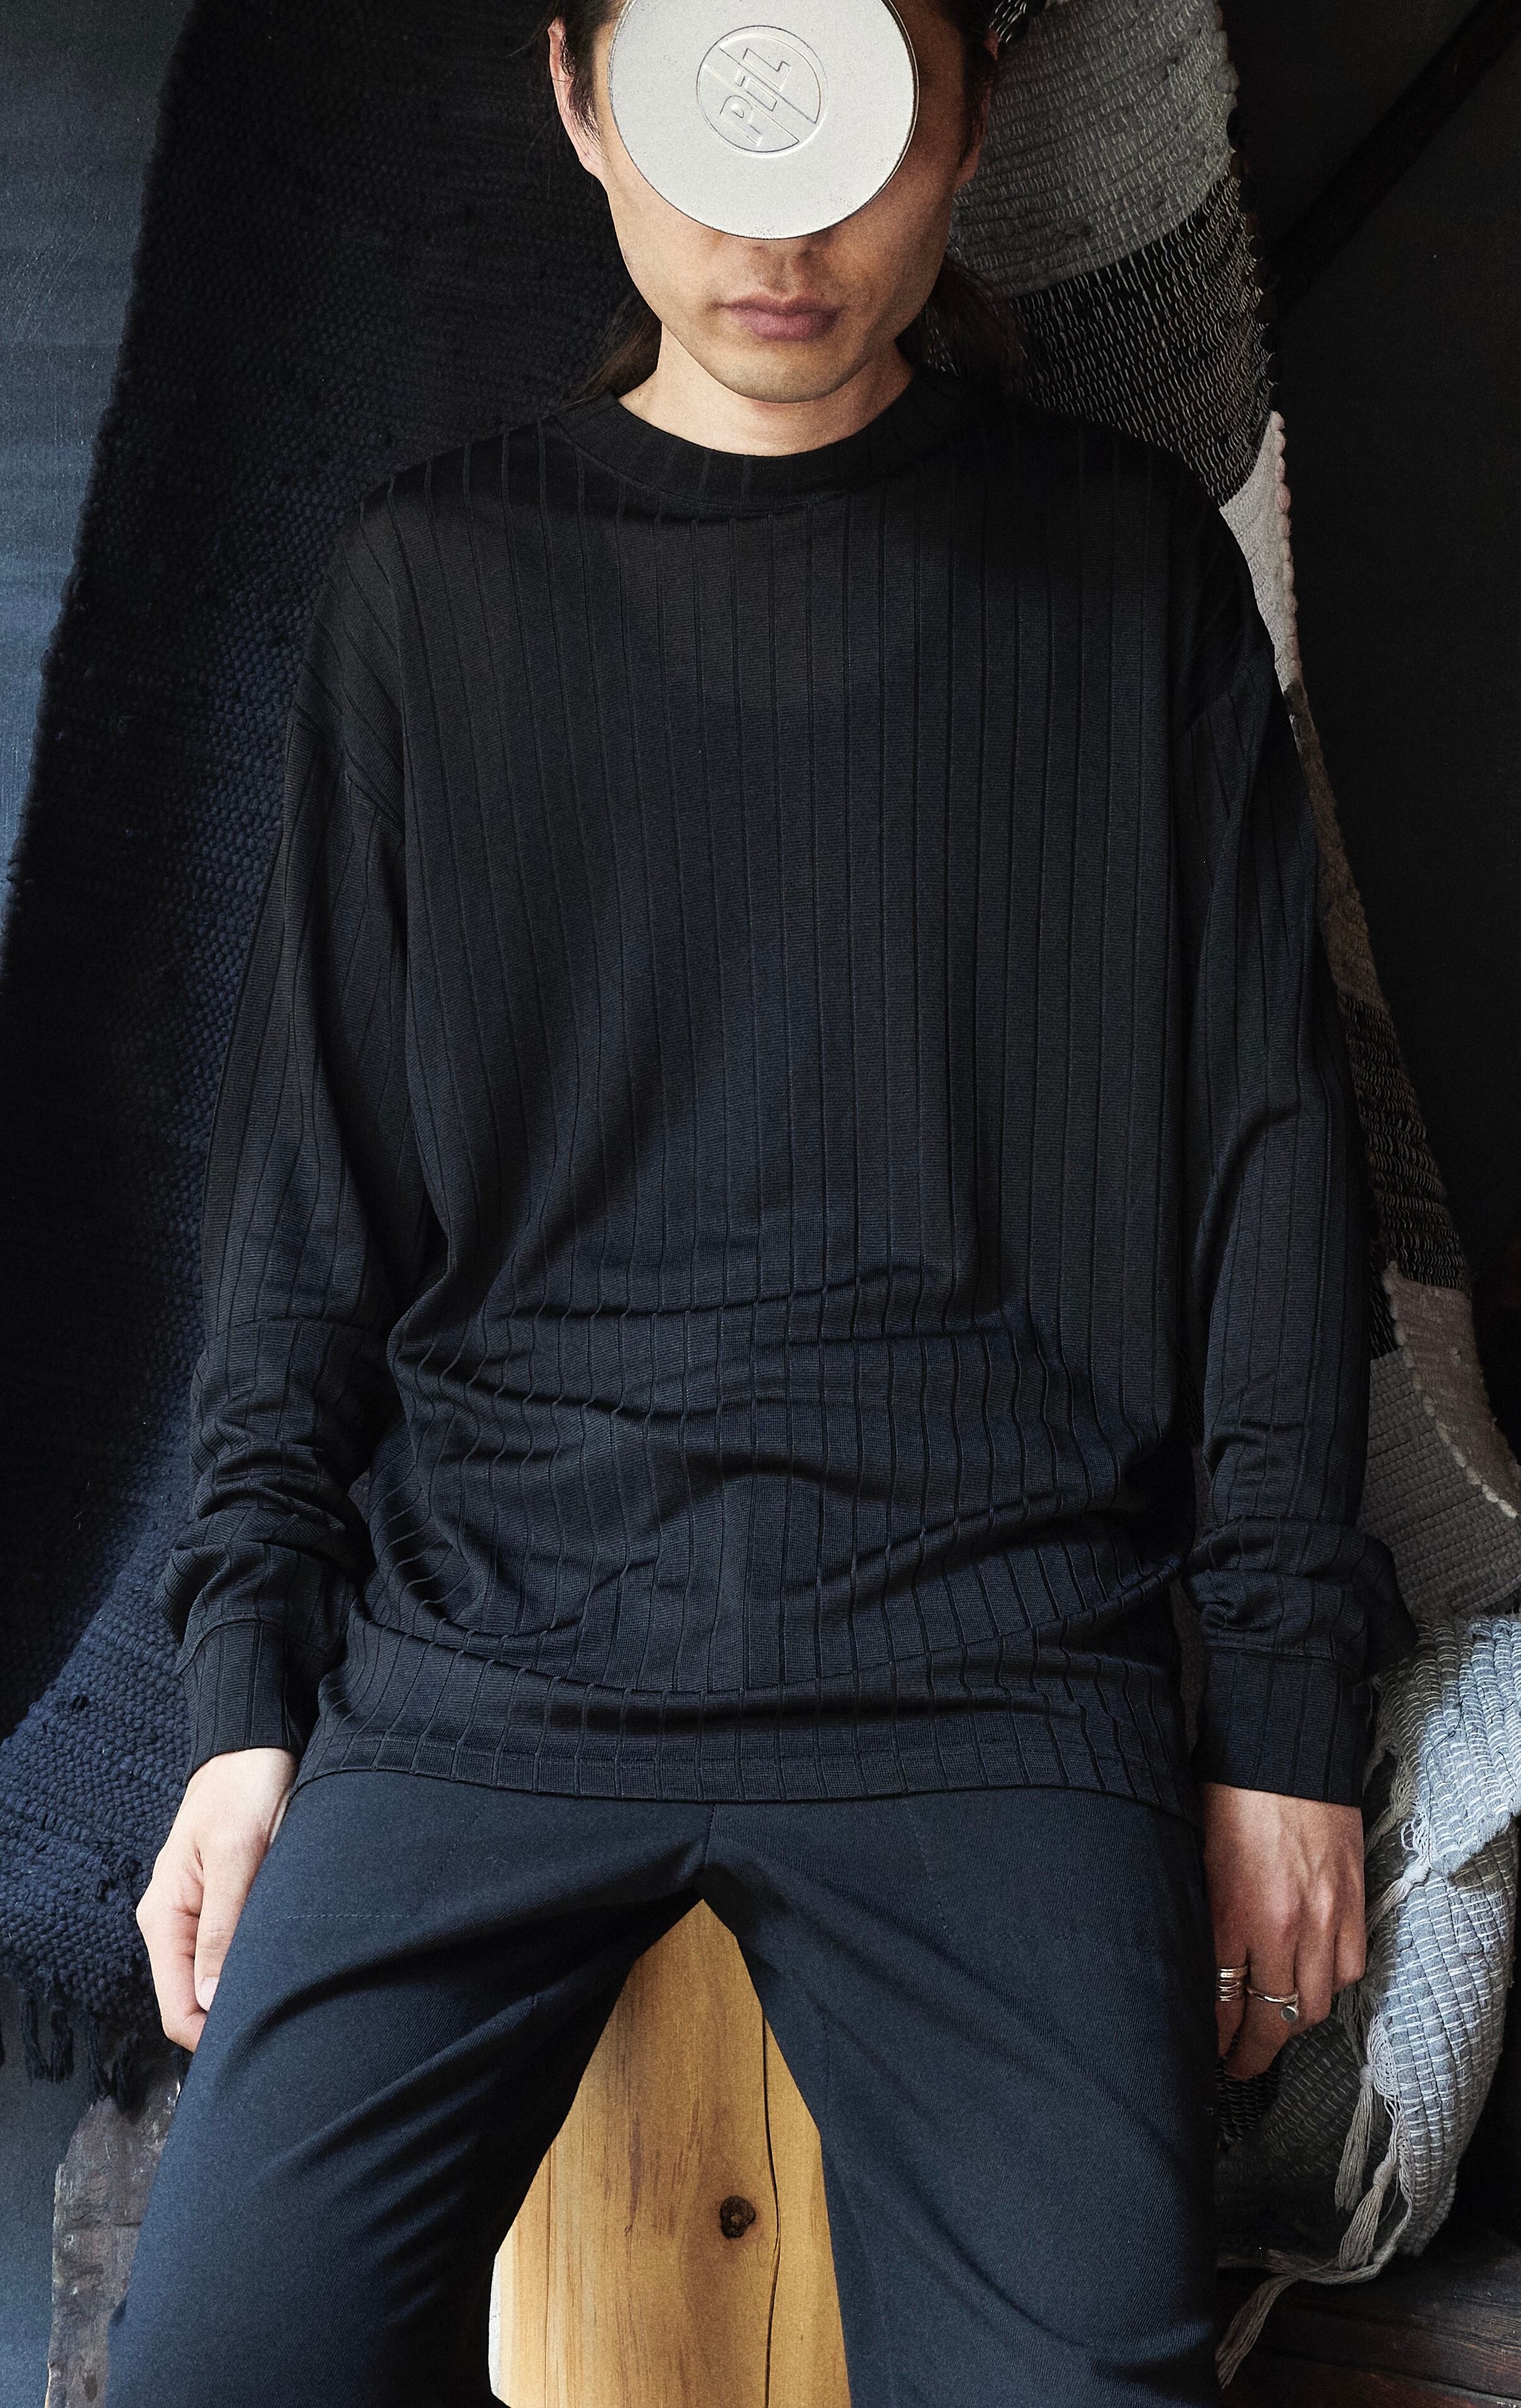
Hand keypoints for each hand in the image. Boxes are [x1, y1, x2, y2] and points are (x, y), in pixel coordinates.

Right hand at [135, 1747, 298, 2050]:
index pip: (177, 2008)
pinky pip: (231, 1954)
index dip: (212, 2036)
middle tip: (286, 2025)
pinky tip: (285, 1966)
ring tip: (291, 1997)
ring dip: (246, 1991)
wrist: (254, 1743)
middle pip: (195, 2002)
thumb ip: (223, 1926)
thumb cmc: (245, 1787)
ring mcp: (197, 1917)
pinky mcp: (222, 1906)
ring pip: (215, 1981)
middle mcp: (173, 1925)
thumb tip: (211, 2000)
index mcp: (164, 1918)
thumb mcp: (238, 1852)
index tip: (258, 2044)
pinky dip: (254, 1965)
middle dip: (232, 2019)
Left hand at [1201, 1781, 1365, 2079]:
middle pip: (1272, 2019)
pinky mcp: (1354, 1903)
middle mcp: (1281, 1925)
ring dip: (1292, 2025)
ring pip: (1314, 2005)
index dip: (1214, 2036)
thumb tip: (1196, 1967)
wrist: (1285, 1748)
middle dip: (1253, 2051)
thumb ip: (1201, 1918)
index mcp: (1231, 1912)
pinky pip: (1348, 1970)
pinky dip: (1329, 1986)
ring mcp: (1324, 1917)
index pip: (1222, 2002)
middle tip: (1238, 2065)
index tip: (1205, 2049)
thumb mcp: (1193, 1857)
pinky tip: (1311, 1984)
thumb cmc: (1228, 1796)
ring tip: (1273, 2031)